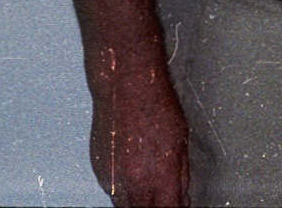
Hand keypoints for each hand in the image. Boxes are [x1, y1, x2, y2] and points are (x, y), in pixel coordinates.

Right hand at [88, 56, 188, 206]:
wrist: (125, 86)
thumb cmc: (156, 105)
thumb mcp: (181, 141)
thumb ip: (181, 176)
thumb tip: (183, 198)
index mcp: (158, 175)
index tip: (178, 206)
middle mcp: (132, 181)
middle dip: (154, 207)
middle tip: (163, 199)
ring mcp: (111, 176)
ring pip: (125, 205)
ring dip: (138, 201)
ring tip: (148, 183)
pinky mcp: (99, 169)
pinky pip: (112, 189)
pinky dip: (123, 187)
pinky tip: (132, 169)